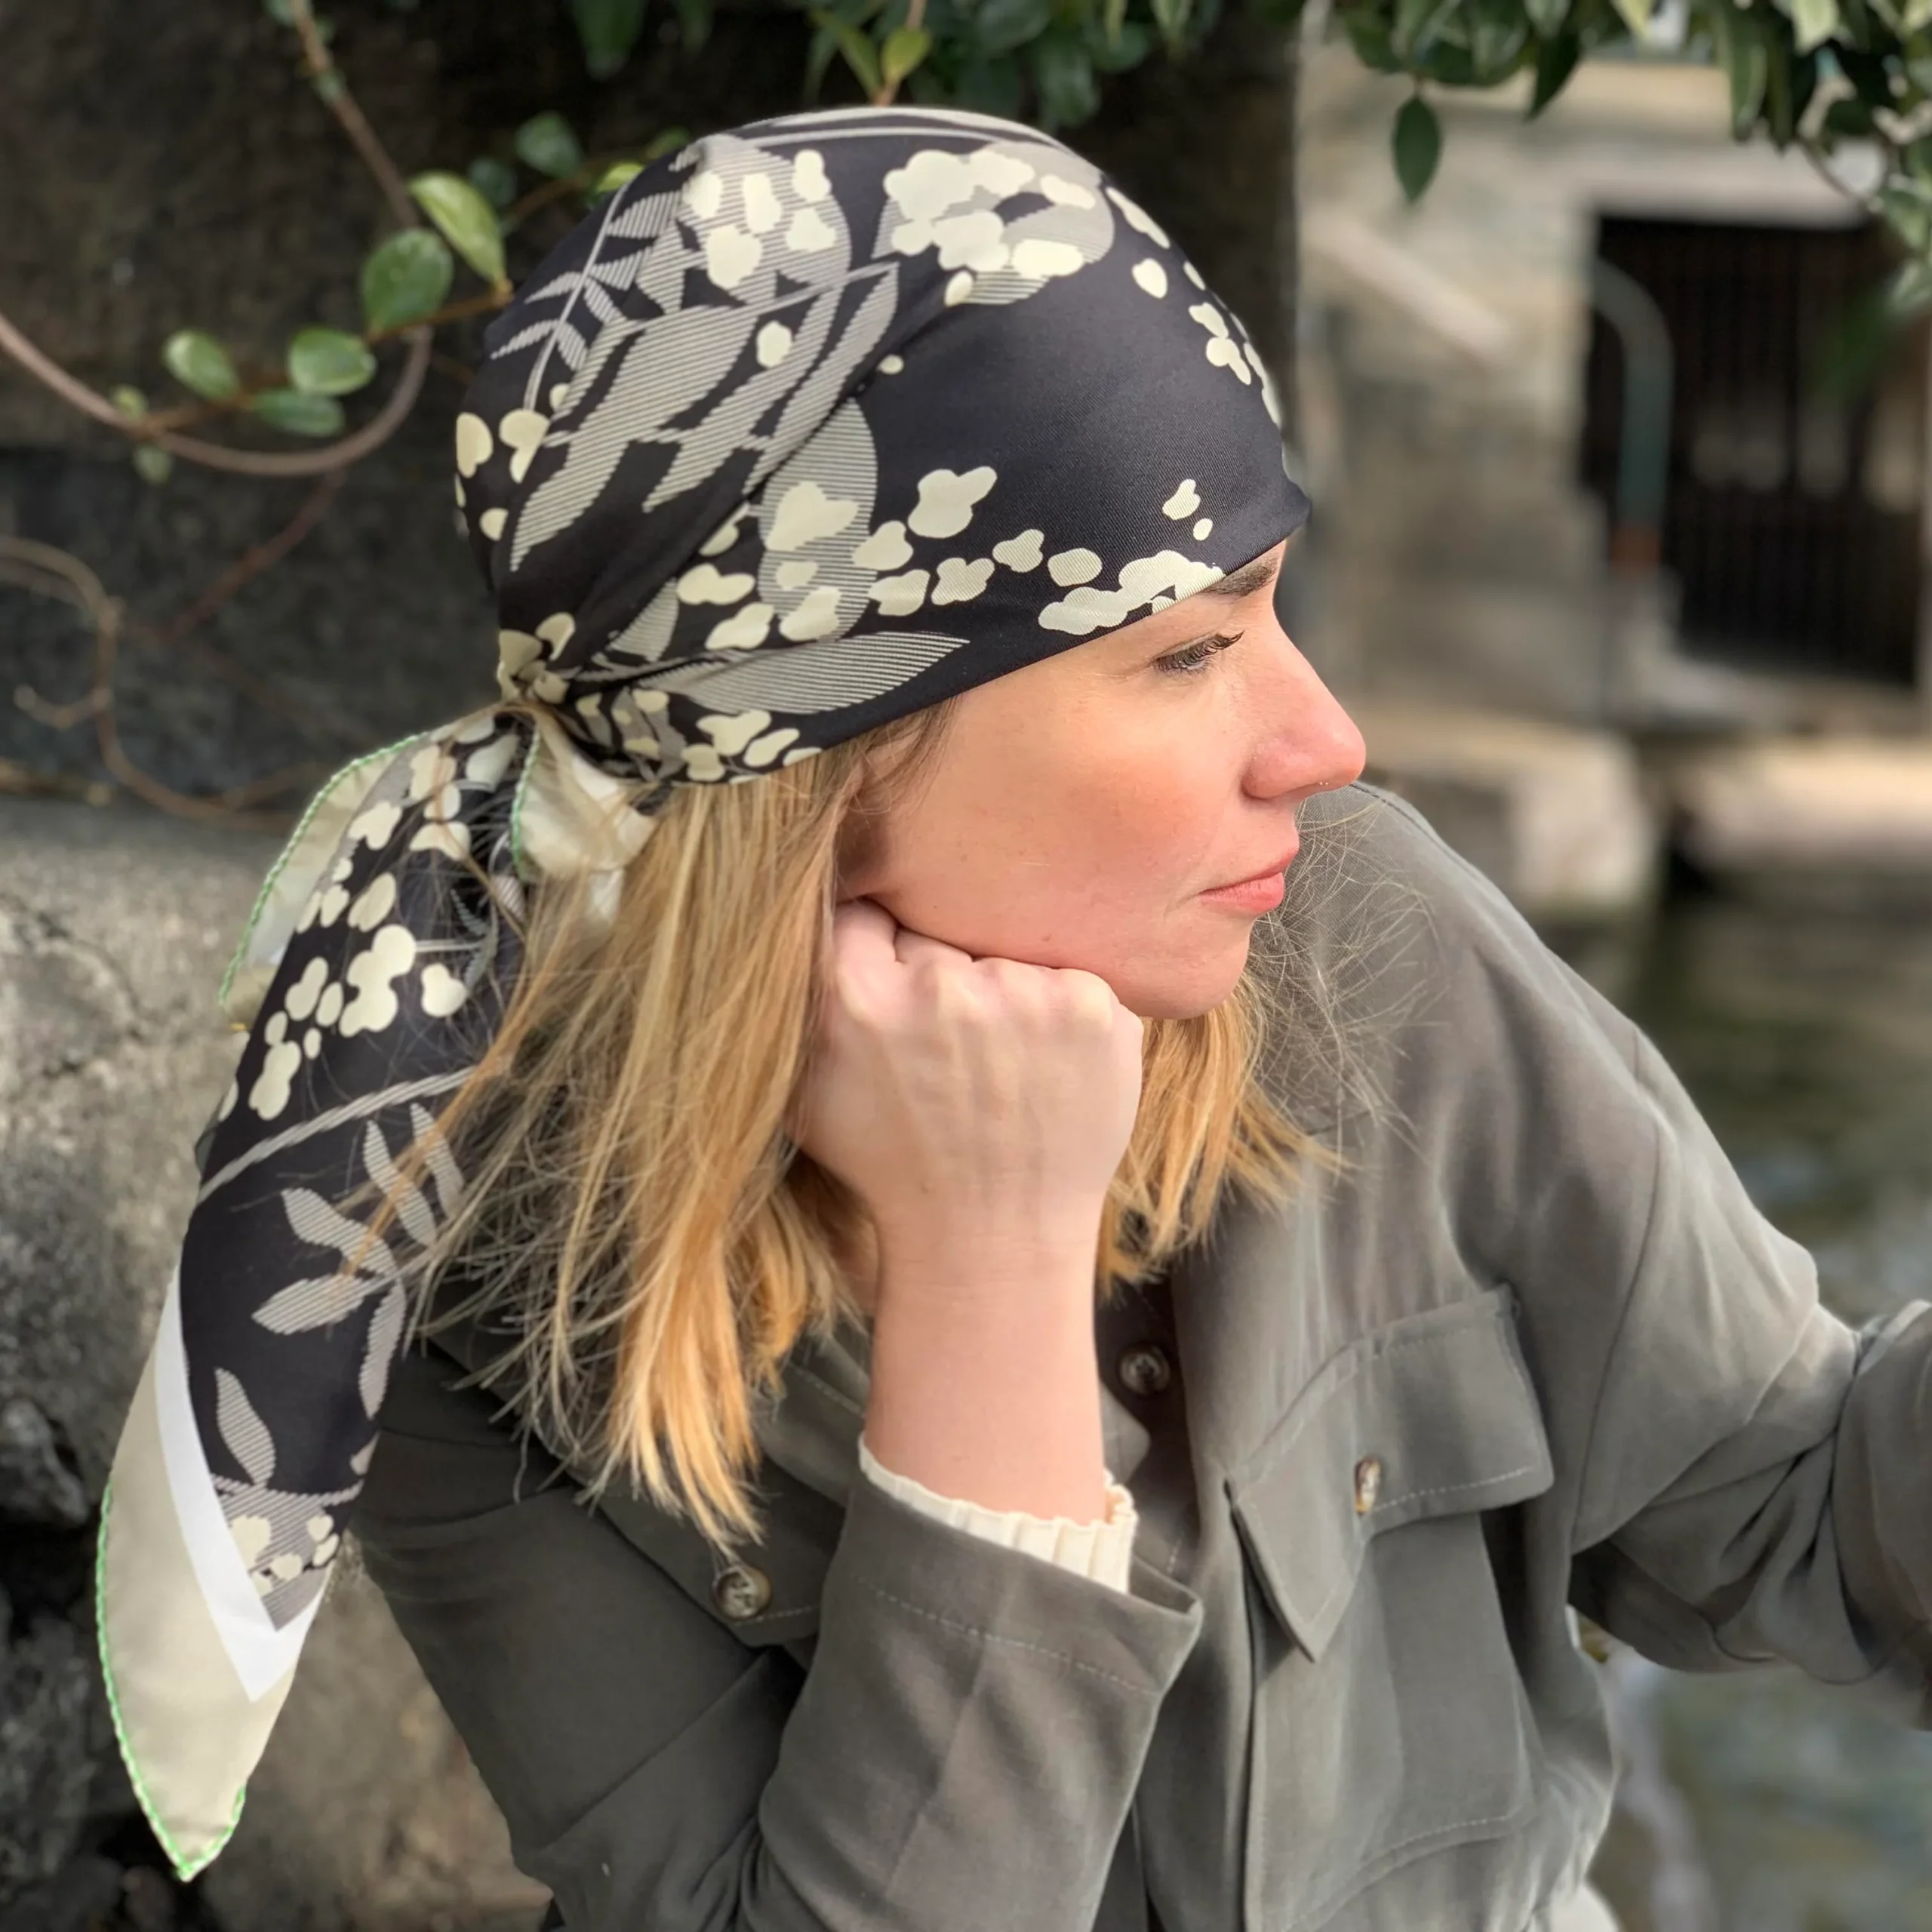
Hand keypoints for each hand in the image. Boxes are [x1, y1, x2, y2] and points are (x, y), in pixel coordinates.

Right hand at [787, 899, 1144, 1278]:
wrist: (993, 1238)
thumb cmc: (893, 1163)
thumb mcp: (808, 1084)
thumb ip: (801, 991)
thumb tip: (805, 902)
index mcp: (855, 998)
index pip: (867, 908)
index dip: (879, 946)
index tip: (893, 987)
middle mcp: (939, 989)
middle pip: (937, 926)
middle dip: (939, 972)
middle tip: (948, 1045)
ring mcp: (1023, 995)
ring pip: (1003, 951)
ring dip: (1001, 991)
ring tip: (997, 1065)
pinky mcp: (1091, 1008)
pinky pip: (1065, 974)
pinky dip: (1058, 1014)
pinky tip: (1042, 1069)